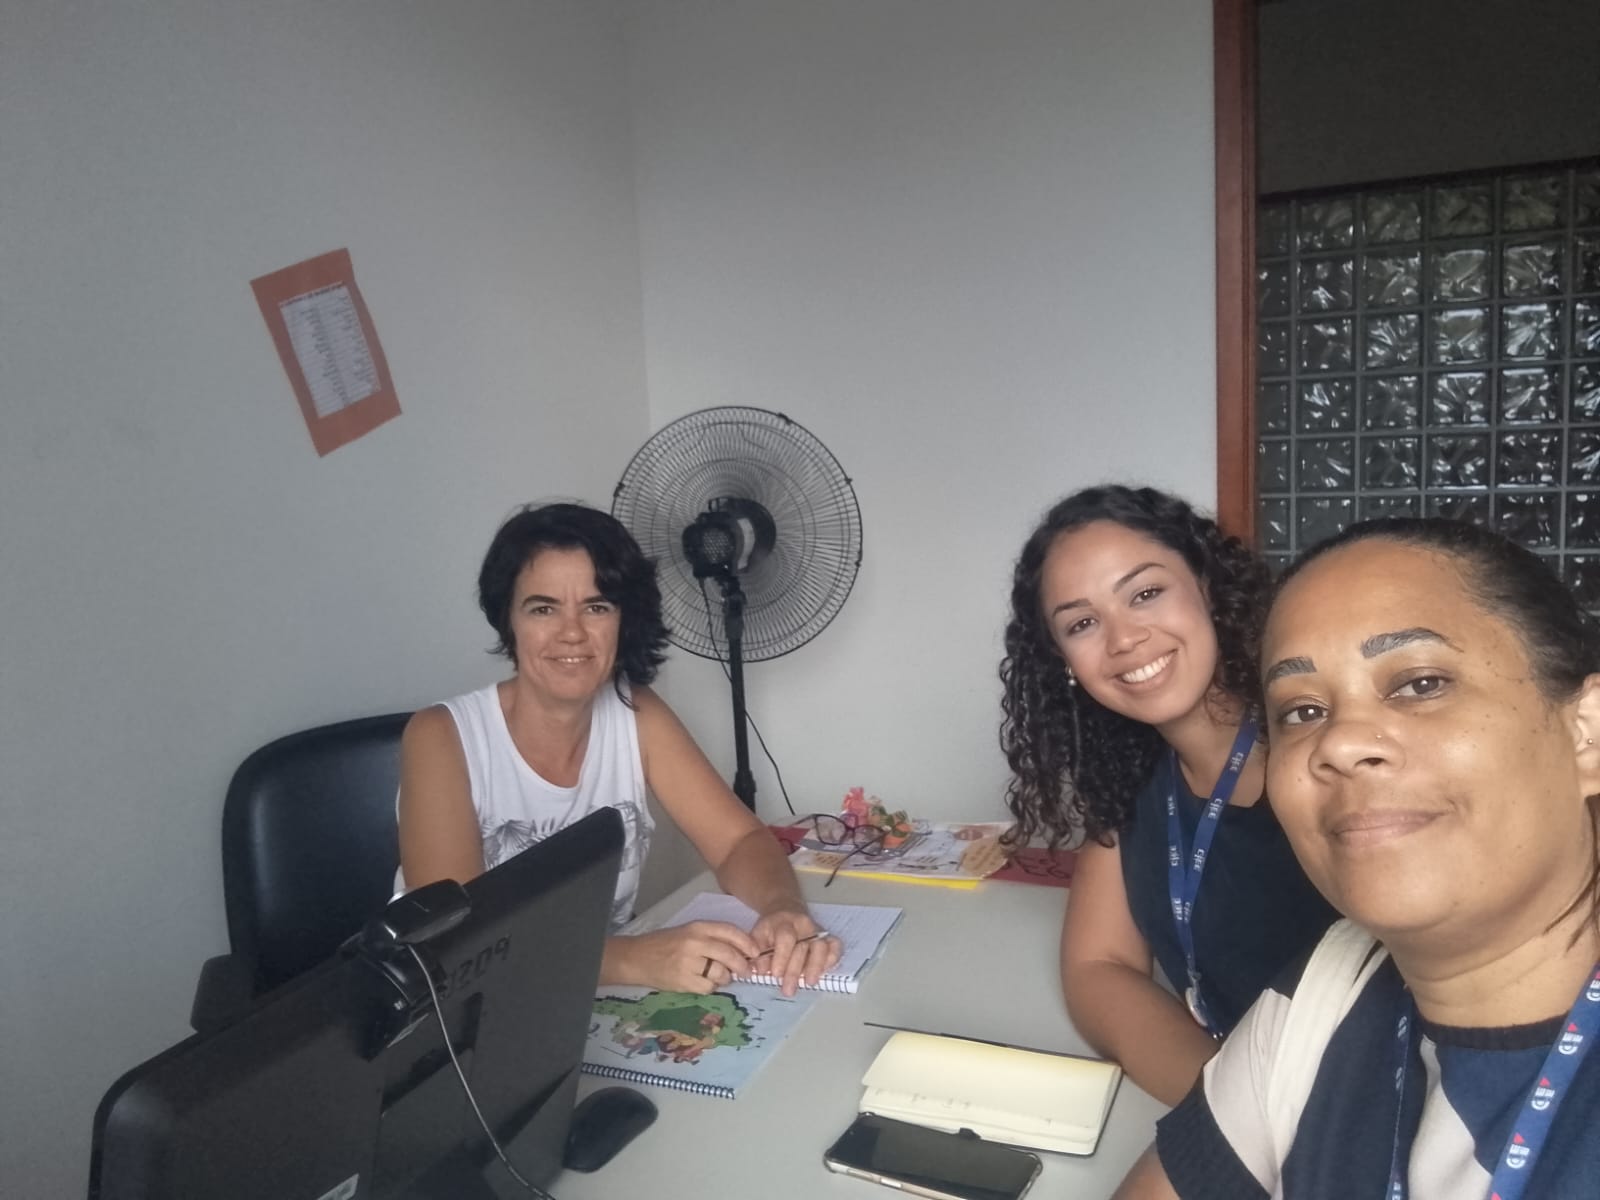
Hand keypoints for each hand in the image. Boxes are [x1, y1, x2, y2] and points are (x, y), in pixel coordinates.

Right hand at [611, 921, 760, 992]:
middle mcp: (694, 942)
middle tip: (746, 971)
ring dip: (725, 978)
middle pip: (729, 954)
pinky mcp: (683, 981)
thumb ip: (712, 938)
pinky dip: (710, 987)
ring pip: (720, 973)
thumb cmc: (665, 943)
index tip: (756, 952)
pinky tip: (703, 983)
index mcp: (697, 927)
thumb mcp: (689, 932)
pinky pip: (708, 987)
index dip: (747, 942)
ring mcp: (688, 963)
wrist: (637, 958)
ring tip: (718, 976)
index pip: (729, 931)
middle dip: (742, 965)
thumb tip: (741, 950)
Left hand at [748, 906, 841, 995]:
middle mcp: (803, 925)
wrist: (786, 910)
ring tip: (809, 982)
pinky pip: (835, 947)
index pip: (786, 937)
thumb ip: (758, 954)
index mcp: (784, 922)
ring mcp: (818, 930)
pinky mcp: (828, 937)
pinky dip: (831, 960)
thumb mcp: (759, 936)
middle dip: (795, 970)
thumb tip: (760, 970)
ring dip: (815, 966)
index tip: (776, 974)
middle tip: (788, 990)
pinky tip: (823, 972)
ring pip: (821, 946)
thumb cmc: (771, 928)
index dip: (781, 957)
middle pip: (804, 946)